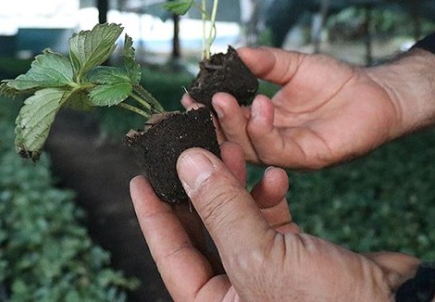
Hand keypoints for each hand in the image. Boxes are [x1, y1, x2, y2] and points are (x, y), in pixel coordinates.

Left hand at [130, 142, 420, 300]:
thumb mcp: (261, 256)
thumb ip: (220, 208)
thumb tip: (186, 163)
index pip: (171, 255)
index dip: (153, 215)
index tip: (140, 178)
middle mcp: (235, 290)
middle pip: (202, 230)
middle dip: (200, 186)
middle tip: (192, 147)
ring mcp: (264, 271)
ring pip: (235, 216)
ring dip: (235, 182)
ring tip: (236, 150)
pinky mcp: (293, 254)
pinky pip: (268, 217)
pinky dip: (269, 194)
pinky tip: (276, 174)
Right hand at [183, 47, 434, 169]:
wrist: (379, 92)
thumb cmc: (338, 80)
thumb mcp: (292, 64)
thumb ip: (263, 60)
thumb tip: (230, 51)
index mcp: (263, 120)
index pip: (228, 120)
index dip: (208, 110)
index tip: (190, 95)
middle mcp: (271, 140)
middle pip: (232, 138)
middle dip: (214, 120)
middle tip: (202, 100)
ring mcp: (288, 152)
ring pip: (249, 148)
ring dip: (235, 124)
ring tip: (227, 99)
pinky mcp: (308, 159)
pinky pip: (277, 151)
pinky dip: (263, 130)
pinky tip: (262, 108)